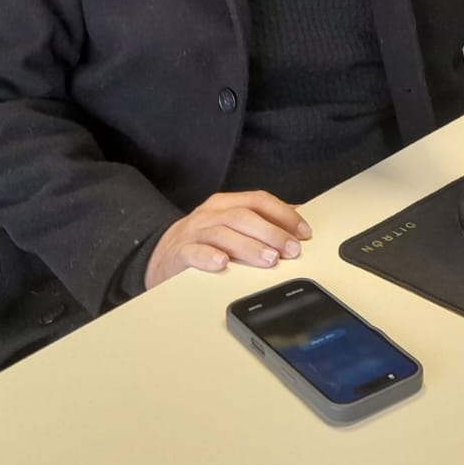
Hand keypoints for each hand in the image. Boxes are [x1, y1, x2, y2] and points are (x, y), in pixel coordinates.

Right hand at [144, 190, 311, 288]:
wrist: (159, 256)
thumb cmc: (203, 240)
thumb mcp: (231, 225)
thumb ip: (261, 221)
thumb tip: (298, 222)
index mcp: (226, 203)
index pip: (259, 201)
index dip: (284, 214)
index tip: (304, 232)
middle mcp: (211, 214)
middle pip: (244, 216)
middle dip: (272, 232)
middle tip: (292, 249)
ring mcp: (195, 232)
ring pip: (224, 233)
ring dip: (250, 247)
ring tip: (270, 259)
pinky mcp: (180, 253)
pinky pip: (195, 253)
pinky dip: (210, 257)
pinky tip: (223, 264)